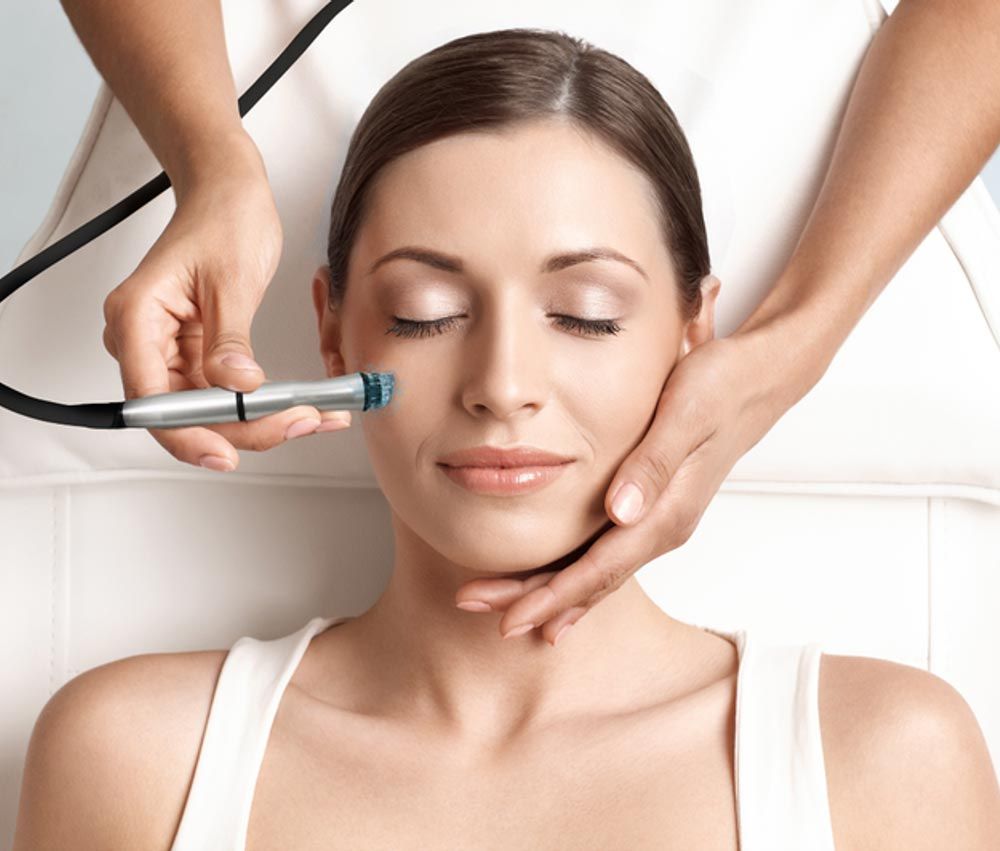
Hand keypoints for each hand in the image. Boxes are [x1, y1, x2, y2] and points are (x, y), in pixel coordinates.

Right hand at [101, 151, 350, 471]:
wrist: (229, 192)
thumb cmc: (224, 219)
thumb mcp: (232, 279)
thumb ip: (229, 338)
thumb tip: (236, 386)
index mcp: (136, 318)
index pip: (151, 400)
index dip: (188, 435)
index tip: (227, 454)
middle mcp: (143, 340)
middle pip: (183, 414)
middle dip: (242, 430)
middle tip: (299, 424)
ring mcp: (168, 350)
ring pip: (208, 412)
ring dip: (259, 422)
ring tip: (314, 417)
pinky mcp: (194, 354)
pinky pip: (224, 395)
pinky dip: (261, 405)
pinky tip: (301, 407)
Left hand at [453, 330, 809, 644]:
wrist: (756, 380)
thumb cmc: (719, 388)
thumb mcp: (686, 415)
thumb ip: (653, 465)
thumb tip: (620, 515)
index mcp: (666, 514)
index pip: (598, 570)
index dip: (551, 596)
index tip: (510, 617)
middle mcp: (660, 527)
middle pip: (589, 582)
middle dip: (533, 600)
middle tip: (476, 608)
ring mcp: (655, 521)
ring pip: (594, 572)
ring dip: (547, 591)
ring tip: (499, 605)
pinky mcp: (649, 508)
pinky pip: (603, 554)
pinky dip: (572, 574)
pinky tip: (551, 585)